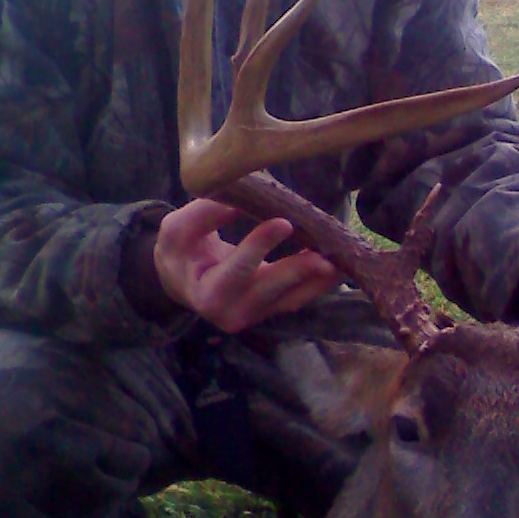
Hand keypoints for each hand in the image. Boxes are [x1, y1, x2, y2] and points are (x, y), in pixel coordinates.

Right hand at [153, 199, 339, 334]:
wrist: (183, 279)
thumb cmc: (180, 251)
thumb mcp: (177, 229)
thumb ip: (203, 215)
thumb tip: (238, 202)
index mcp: (206, 294)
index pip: (236, 270)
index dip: (259, 246)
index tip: (283, 222)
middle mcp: (232, 313)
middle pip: (270, 291)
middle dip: (298, 272)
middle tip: (324, 255)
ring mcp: (255, 315)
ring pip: (291, 299)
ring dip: (317, 281)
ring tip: (341, 260)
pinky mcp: (272, 309)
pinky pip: (298, 297)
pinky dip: (318, 282)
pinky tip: (338, 264)